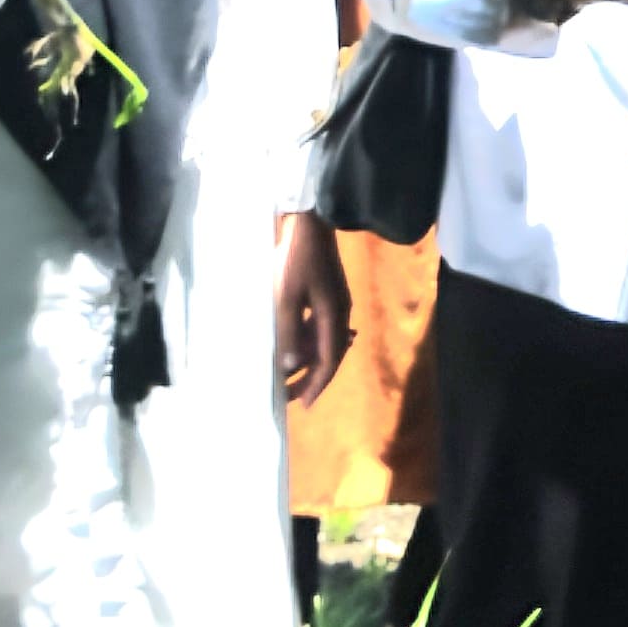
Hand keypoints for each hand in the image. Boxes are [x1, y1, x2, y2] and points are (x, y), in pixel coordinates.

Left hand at [274, 211, 348, 404]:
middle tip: (292, 396)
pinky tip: (295, 345)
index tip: (304, 405)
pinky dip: (308, 341)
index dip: (316, 384)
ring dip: (308, 359)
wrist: (310, 221)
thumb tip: (290, 367)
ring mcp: (336, 302)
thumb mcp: (287, 297)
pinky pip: (320, 327)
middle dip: (312, 377)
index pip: (329, 361)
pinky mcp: (328, 292)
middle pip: (329, 355)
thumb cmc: (296, 259)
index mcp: (334, 316)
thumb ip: (289, 332)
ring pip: (324, 341)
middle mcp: (340, 313)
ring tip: (289, 375)